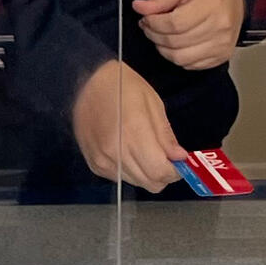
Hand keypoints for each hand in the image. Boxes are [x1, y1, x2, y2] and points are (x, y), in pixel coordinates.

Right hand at [72, 59, 185, 191]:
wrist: (85, 81)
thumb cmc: (122, 86)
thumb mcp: (153, 103)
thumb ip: (166, 135)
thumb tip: (180, 158)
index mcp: (133, 133)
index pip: (160, 171)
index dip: (175, 171)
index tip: (180, 163)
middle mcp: (116, 152)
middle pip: (149, 183)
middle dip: (164, 174)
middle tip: (167, 158)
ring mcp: (102, 160)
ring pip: (136, 183)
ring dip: (147, 173)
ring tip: (146, 151)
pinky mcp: (94, 164)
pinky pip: (120, 178)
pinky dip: (131, 171)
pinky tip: (129, 151)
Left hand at [133, 0, 245, 70]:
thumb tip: (139, 7)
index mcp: (211, 4)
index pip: (175, 23)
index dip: (154, 23)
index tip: (146, 18)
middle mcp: (219, 27)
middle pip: (175, 42)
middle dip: (154, 35)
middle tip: (148, 25)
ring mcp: (222, 45)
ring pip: (180, 58)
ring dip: (163, 49)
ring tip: (160, 35)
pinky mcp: (221, 57)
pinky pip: (190, 65)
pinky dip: (177, 57)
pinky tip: (175, 44)